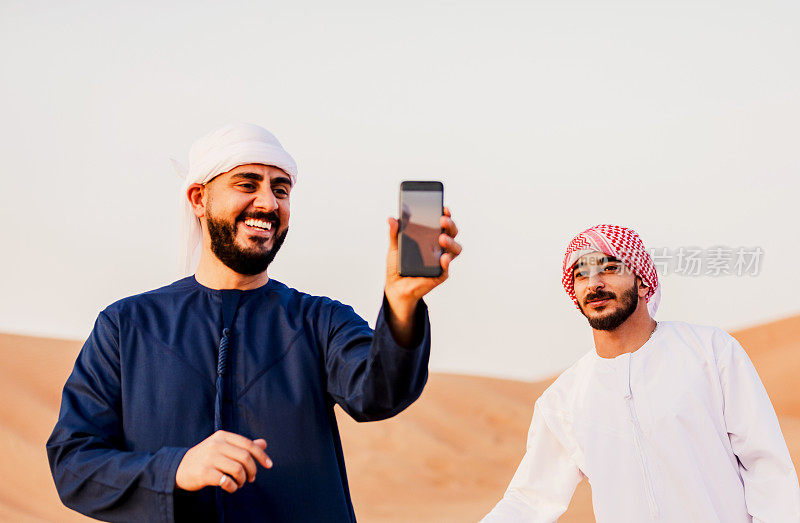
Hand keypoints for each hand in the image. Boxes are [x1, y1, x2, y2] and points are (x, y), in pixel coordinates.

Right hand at [175, 430, 272, 493]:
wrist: (180, 468)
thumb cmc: (207, 457)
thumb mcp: (223, 447)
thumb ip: (242, 445)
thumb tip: (264, 443)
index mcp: (222, 436)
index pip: (248, 444)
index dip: (261, 455)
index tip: (269, 465)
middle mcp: (216, 445)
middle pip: (245, 458)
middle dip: (252, 470)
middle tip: (251, 479)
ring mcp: (209, 458)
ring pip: (238, 470)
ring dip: (243, 480)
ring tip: (240, 484)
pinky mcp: (204, 473)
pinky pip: (226, 481)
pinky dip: (233, 487)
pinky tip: (231, 487)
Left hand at [384, 206, 461, 342]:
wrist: (395, 287)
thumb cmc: (398, 265)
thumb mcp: (394, 247)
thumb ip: (394, 233)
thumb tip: (392, 218)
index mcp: (431, 238)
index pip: (442, 224)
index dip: (446, 215)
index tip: (443, 207)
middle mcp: (440, 248)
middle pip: (452, 233)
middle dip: (450, 225)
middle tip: (442, 220)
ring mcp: (442, 261)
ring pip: (455, 249)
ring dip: (451, 242)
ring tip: (442, 238)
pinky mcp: (440, 275)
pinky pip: (446, 268)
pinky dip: (446, 262)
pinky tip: (442, 258)